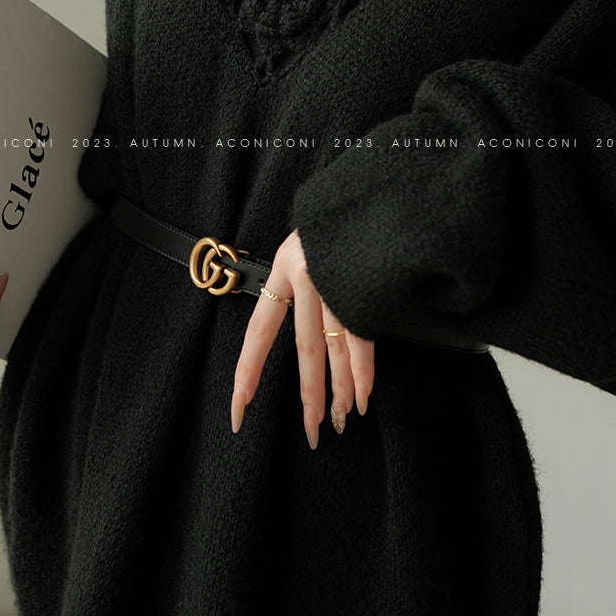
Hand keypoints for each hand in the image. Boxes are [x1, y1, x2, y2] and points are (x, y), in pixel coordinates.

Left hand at [230, 229, 374, 448]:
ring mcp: (336, 281)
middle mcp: (307, 277)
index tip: (237, 406)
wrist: (379, 185)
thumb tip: (317, 327)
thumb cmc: (343, 217)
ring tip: (344, 416)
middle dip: (309, 394)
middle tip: (312, 430)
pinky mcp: (364, 283)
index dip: (249, 369)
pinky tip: (364, 392)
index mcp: (286, 267)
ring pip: (336, 346)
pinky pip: (363, 335)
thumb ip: (307, 282)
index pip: (260, 329)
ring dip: (342, 387)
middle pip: (304, 348)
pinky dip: (365, 368)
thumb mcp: (313, 243)